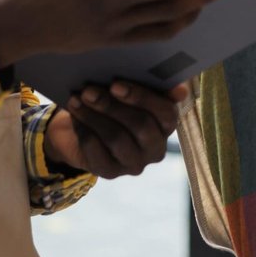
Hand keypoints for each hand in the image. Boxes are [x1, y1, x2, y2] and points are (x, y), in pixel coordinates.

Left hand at [44, 79, 188, 177]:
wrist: (85, 127)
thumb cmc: (115, 102)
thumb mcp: (132, 91)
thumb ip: (153, 86)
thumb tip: (180, 90)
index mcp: (167, 125)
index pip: (166, 113)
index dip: (142, 98)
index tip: (116, 83)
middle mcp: (155, 148)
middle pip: (140, 126)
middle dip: (112, 106)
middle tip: (89, 90)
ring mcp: (134, 164)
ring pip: (116, 138)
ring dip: (94, 116)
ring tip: (77, 99)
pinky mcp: (110, 173)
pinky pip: (97, 151)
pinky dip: (83, 129)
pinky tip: (75, 114)